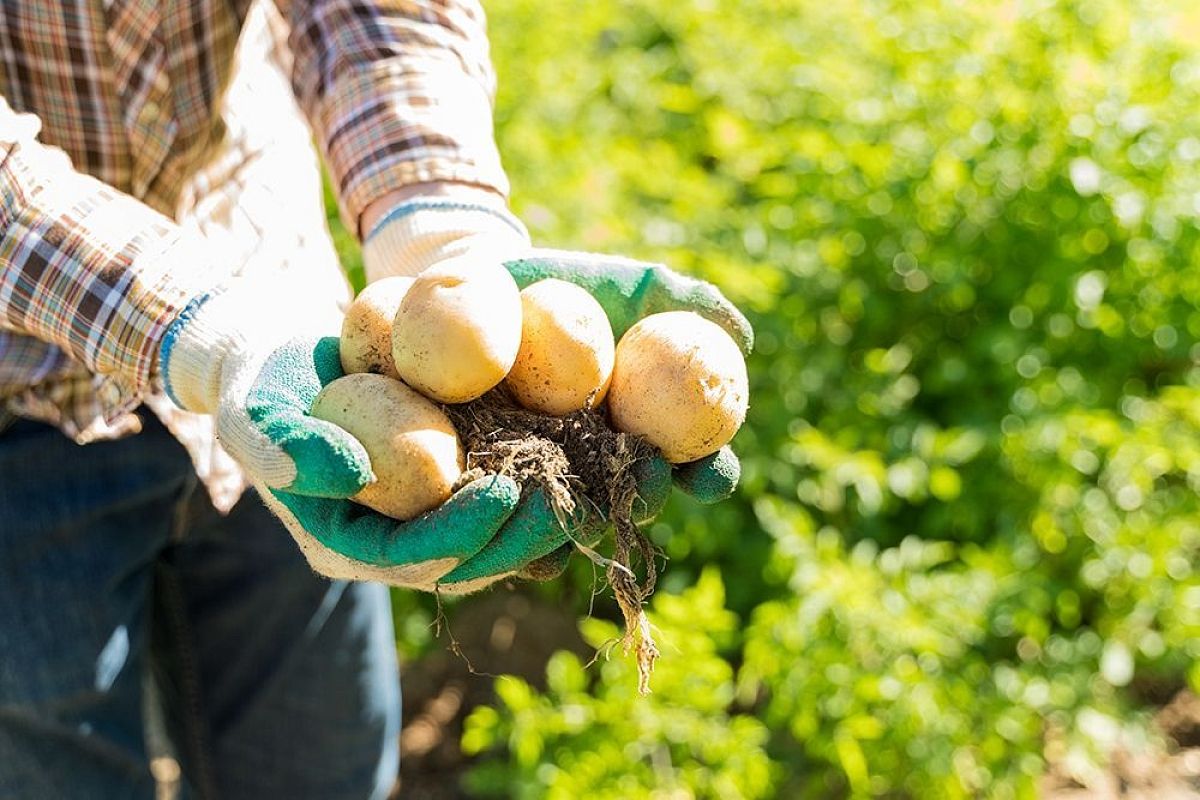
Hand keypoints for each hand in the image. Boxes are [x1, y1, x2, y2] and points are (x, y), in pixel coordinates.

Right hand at [157, 282, 621, 592]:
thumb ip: (285, 447)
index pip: (412, 557)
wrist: (287, 355)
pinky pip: (518, 492)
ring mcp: (434, 515)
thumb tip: (351, 471)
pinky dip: (560, 477)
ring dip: (557, 513)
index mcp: (348, 543)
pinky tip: (604, 455)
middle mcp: (398, 542)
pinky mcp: (465, 482)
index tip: (506, 492)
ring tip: (606, 482)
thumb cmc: (261, 383)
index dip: (463, 533)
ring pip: (505, 532)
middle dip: (524, 533)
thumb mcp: (254, 409)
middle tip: (570, 496)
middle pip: (472, 557)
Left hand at [359, 196, 753, 584]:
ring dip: (581, 516)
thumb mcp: (622, 283)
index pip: (693, 464)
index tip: (712, 470)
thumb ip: (681, 300)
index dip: (711, 474)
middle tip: (649, 476)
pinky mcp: (484, 487)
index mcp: (644, 433)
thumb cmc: (561, 285)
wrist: (473, 288)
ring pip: (570, 515)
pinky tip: (503, 508)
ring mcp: (543, 482)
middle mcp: (599, 468)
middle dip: (646, 496)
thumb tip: (740, 334)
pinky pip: (499, 517)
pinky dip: (504, 520)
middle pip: (634, 499)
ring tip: (581, 501)